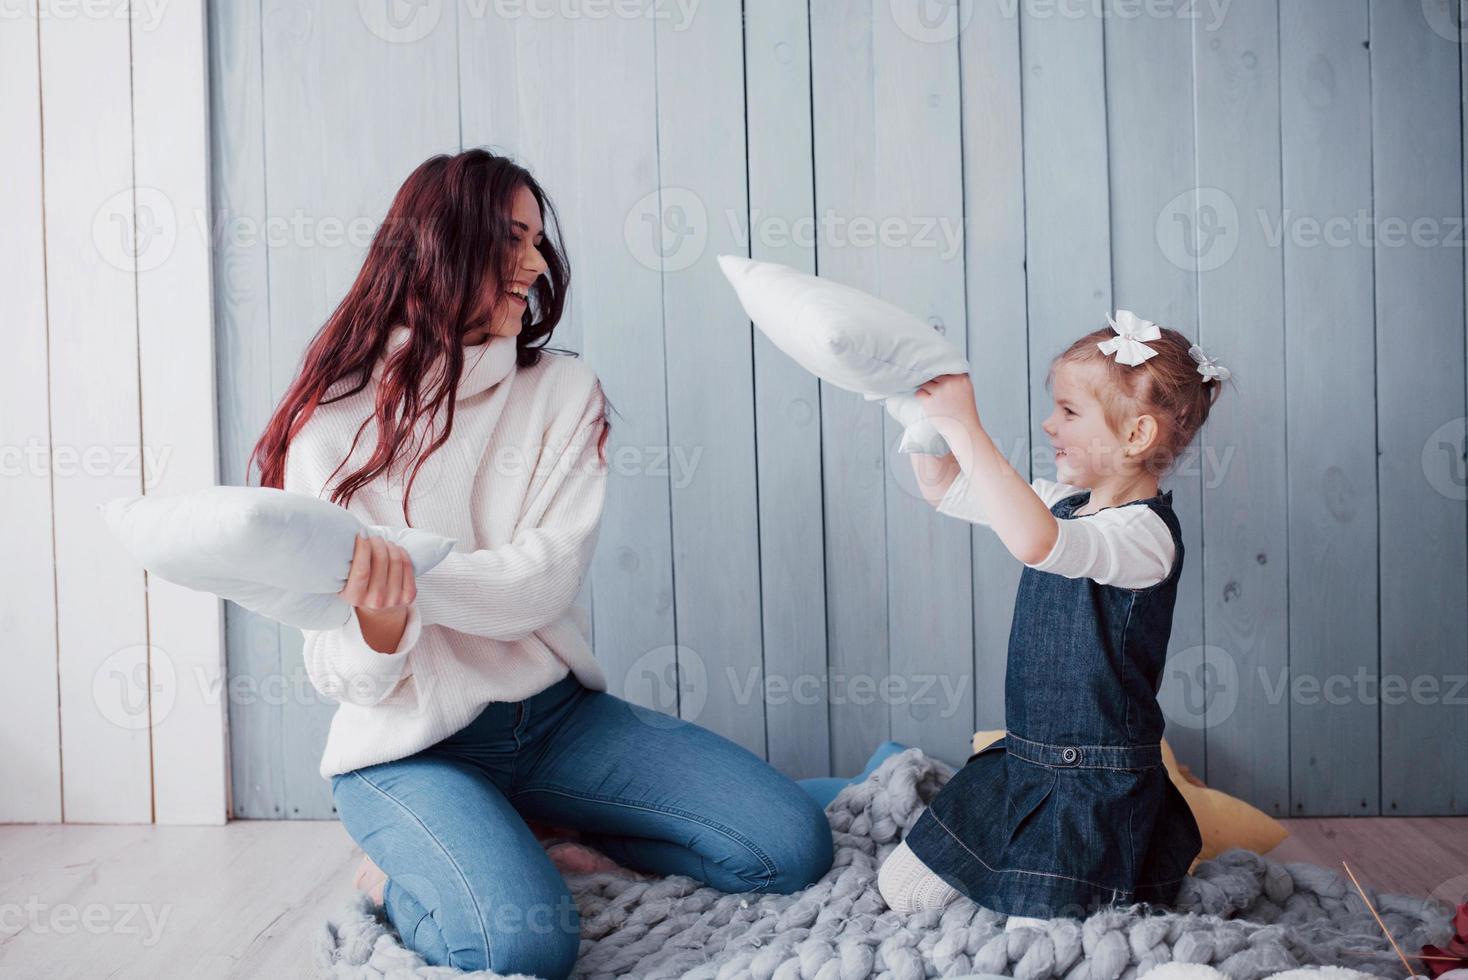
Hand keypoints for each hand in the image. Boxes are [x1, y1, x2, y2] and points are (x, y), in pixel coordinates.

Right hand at [340, 534, 416, 651]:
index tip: (361, 533)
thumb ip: (343, 564)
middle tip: (374, 537)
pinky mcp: (409, 596)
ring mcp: (393, 599)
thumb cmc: (358, 586)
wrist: (378, 610)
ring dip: (390, 545)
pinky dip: (402, 552)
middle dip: (378, 542)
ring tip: (384, 542)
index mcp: (354, 597)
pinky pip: (408, 566)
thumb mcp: (344, 580)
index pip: (361, 570)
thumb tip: (348, 535)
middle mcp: (375, 601)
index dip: (363, 548)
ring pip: (396, 561)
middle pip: (381, 561)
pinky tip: (396, 549)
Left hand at [915, 373, 980, 433]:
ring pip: (926, 383)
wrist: (964, 430)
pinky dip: (921, 397)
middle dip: (934, 382)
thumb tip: (939, 372)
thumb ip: (956, 380)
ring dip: (927, 390)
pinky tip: (928, 403)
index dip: (941, 375)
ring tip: (934, 400)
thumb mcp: (967, 391)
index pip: (946, 368)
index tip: (940, 381)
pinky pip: (919, 393)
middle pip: (934, 375)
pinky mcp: (930, 401)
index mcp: (962, 379)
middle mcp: (951, 383)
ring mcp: (939, 392)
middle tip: (936, 392)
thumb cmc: (964, 413)